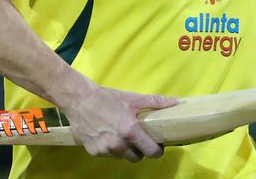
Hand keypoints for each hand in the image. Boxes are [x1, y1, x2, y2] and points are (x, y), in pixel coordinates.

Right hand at [57, 81, 178, 161]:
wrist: (79, 100)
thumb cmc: (106, 98)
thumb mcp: (132, 98)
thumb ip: (155, 102)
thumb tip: (176, 102)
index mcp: (129, 131)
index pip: (151, 152)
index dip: (157, 151)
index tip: (157, 146)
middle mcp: (117, 144)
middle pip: (137, 158)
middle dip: (140, 150)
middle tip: (138, 139)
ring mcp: (104, 150)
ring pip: (122, 157)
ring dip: (124, 150)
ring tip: (121, 135)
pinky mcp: (93, 151)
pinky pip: (107, 155)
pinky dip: (110, 149)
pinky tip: (107, 135)